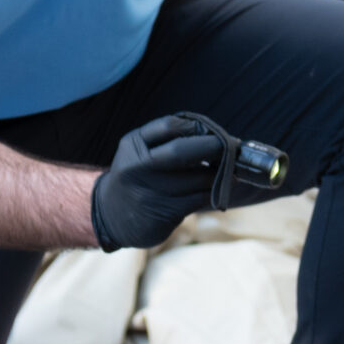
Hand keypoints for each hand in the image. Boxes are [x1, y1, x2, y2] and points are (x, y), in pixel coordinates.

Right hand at [88, 113, 236, 250]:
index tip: (211, 130)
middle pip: (182, 150)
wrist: (112, 218)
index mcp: (134, 145)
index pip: (170, 125)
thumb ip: (166, 139)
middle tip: (230, 146)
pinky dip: (217, 191)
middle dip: (213, 146)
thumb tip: (212, 132)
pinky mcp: (166, 211)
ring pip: (199, 177)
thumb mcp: (139, 152)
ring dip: (221, 173)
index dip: (197, 126)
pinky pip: (201, 196)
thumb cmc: (138, 177)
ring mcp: (152, 190)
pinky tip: (222, 187)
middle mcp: (139, 166)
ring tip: (229, 169)